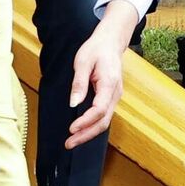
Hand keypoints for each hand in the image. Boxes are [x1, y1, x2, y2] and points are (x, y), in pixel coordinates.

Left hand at [66, 0, 139, 148]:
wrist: (110, 42)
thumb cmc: (97, 49)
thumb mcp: (83, 62)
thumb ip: (79, 84)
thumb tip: (73, 103)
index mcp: (109, 84)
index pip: (99, 110)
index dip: (85, 122)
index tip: (71, 128)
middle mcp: (115, 93)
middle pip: (103, 122)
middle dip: (86, 135)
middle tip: (69, 143)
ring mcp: (115, 97)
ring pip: (104, 122)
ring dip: (89, 133)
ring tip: (72, 141)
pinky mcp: (110, 98)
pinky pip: (103, 116)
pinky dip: (92, 126)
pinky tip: (81, 130)